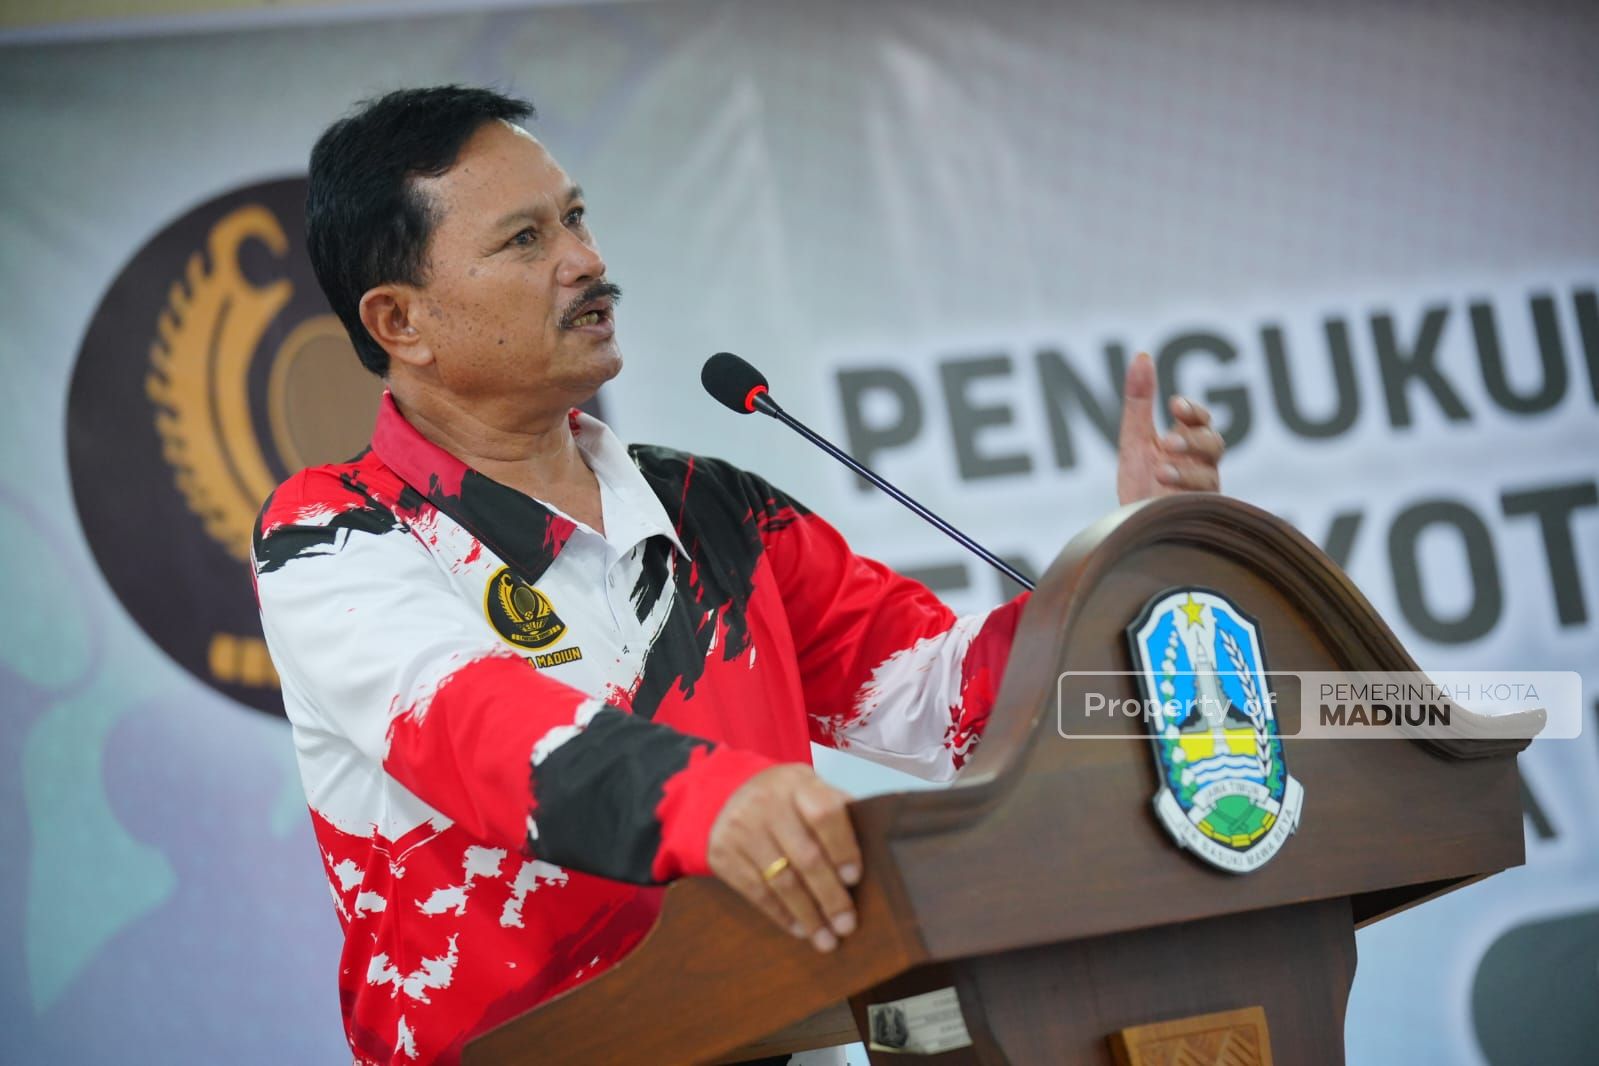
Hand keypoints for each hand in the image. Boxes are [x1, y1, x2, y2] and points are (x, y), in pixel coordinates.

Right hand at [706, 764, 861, 952]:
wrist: (734, 792)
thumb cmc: (791, 800)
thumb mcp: (814, 791)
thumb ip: (840, 815)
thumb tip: (878, 858)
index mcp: (798, 783)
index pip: (825, 814)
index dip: (842, 848)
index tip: (855, 879)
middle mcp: (765, 802)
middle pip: (804, 855)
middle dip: (829, 896)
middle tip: (847, 925)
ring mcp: (739, 827)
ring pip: (780, 880)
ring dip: (807, 915)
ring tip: (826, 939)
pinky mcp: (721, 852)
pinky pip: (756, 892)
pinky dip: (781, 914)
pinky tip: (799, 928)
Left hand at [1116, 351, 1223, 504]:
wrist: (1131, 530)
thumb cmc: (1138, 484)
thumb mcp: (1134, 440)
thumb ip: (1139, 402)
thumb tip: (1142, 356)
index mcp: (1186, 444)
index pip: (1201, 420)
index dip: (1194, 411)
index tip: (1174, 406)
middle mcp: (1200, 466)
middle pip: (1215, 444)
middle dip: (1194, 440)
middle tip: (1168, 441)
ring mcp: (1203, 494)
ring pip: (1211, 475)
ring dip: (1188, 470)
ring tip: (1162, 469)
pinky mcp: (1200, 518)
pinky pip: (1205, 504)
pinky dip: (1186, 494)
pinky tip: (1165, 489)